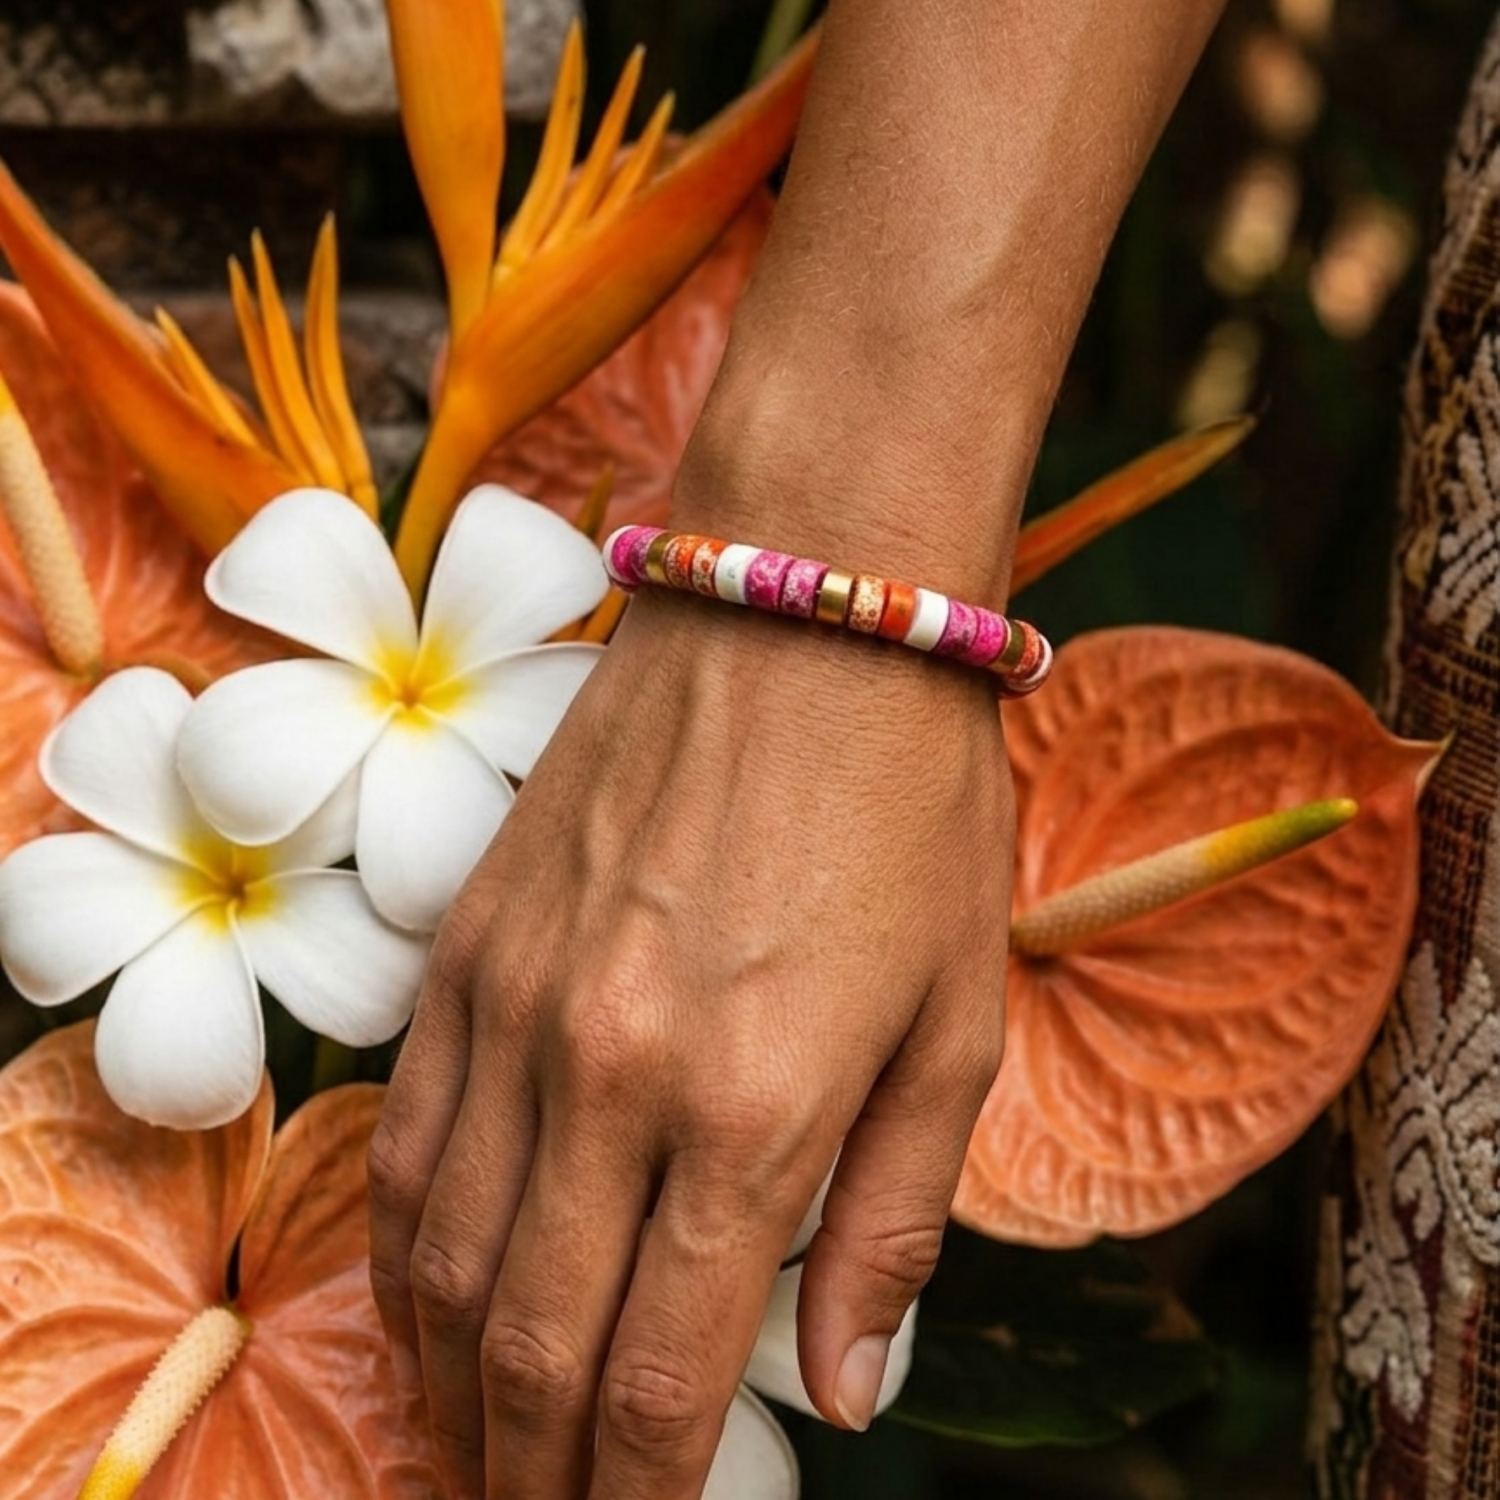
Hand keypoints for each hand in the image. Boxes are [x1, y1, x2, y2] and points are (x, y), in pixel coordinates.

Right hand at [366, 585, 1012, 1498]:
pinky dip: (401, 1250)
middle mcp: (610, 1071)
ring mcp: (516, 1004)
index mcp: (755, 1106)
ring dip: (444, 1384)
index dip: (633, 1494)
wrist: (797, 618)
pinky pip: (404, 1134)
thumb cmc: (908, 809)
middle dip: (527, 1476)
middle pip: (531, 1342)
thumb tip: (845, 1393)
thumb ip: (893, 1221)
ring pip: (440, 1258)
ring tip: (465, 1453)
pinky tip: (420, 1300)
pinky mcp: (467, 943)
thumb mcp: (954, 1021)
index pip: (659, 1372)